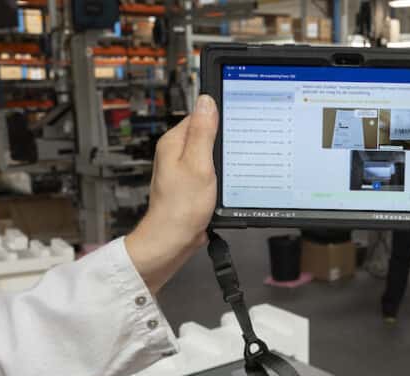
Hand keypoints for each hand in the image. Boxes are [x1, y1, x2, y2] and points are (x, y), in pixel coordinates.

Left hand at [125, 95, 218, 292]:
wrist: (173, 240)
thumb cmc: (181, 207)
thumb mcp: (198, 164)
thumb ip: (203, 132)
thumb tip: (206, 101)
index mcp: (174, 142)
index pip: (200, 116)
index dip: (220, 119)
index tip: (235, 128)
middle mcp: (176, 153)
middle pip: (207, 135)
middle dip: (223, 142)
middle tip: (234, 155)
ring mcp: (183, 169)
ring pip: (210, 154)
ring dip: (223, 161)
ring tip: (229, 171)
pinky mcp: (191, 184)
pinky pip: (210, 171)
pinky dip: (220, 176)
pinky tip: (225, 184)